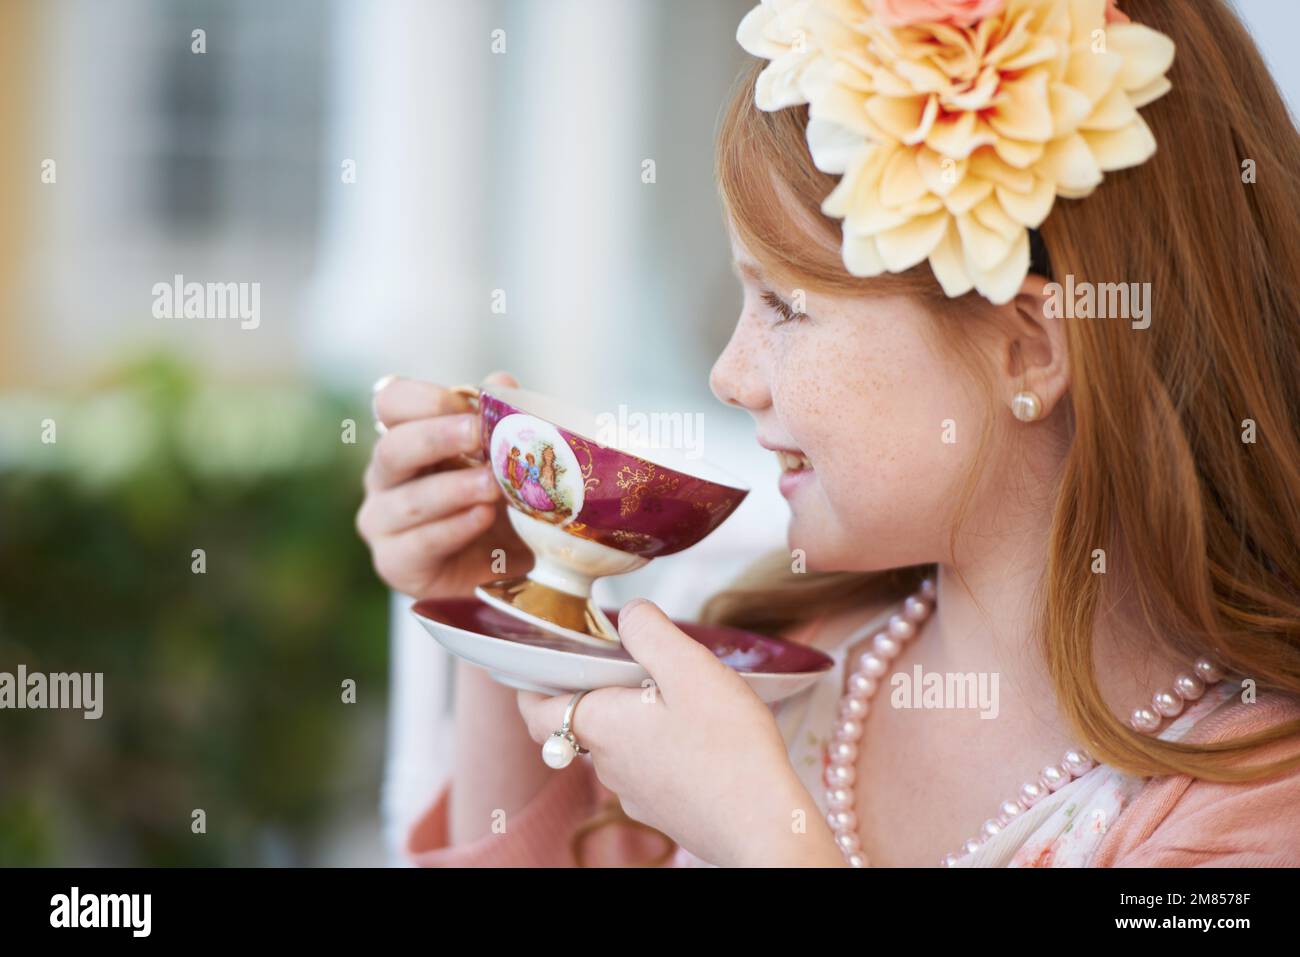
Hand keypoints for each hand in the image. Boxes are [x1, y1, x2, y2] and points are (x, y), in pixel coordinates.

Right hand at [355, 371, 532, 598]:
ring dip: (454, 488)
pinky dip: (454, 528)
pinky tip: (482, 516)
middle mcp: (384, 476)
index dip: (426, 399)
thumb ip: (499, 421)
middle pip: (393, 448)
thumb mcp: (500, 460)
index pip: (391, 402)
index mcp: (404, 438)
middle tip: (479, 434)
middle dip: (438, 438)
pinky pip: (421, 542)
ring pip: (409, 500)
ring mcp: (382, 521)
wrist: (491, 568)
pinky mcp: (395, 562)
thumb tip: (503, 382)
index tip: (468, 406)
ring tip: (493, 485)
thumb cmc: (487, 502)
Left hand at [517, 599, 845, 866]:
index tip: (542, 662)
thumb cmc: (727, 749)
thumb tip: (628, 613)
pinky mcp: (666, 809)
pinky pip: (648, 767)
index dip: (532, 686)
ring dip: (632, 716)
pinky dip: (659, 744)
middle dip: (597, 689)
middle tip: (625, 660)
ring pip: (617, 745)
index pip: (537, 712)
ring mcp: (636, 793)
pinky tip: (697, 732)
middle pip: (581, 722)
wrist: (763, 826)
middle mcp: (608, 766)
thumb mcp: (689, 668)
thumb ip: (650, 632)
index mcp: (600, 726)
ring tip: (672, 691)